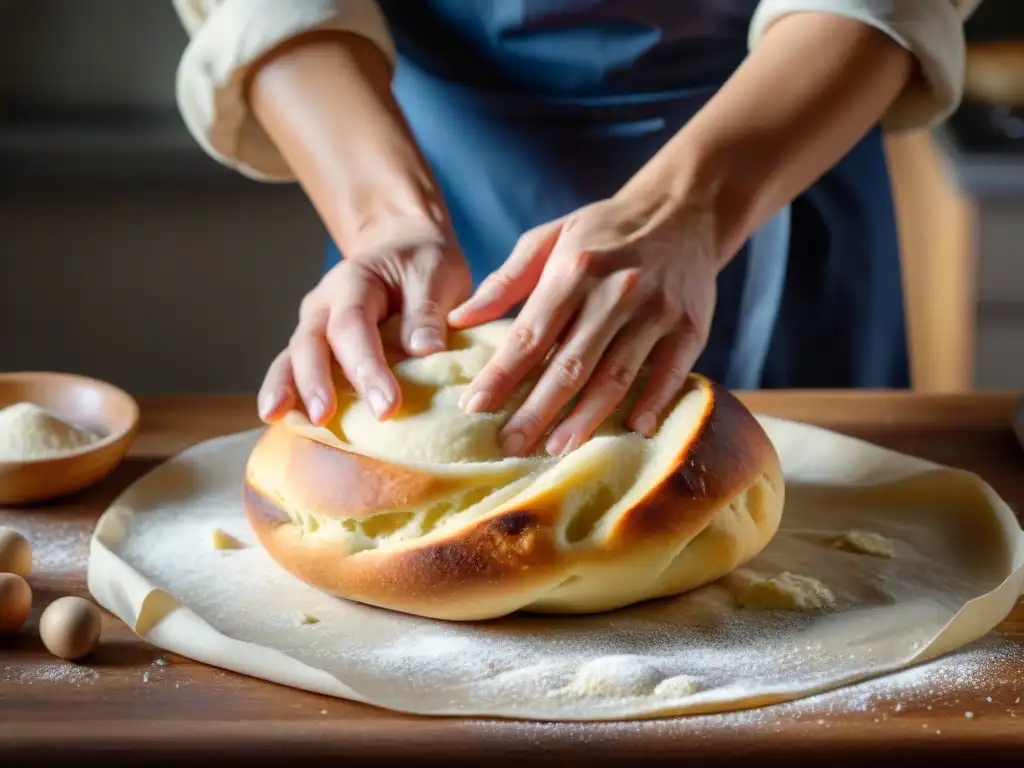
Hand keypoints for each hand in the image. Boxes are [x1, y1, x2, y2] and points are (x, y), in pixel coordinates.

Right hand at [259, 240, 471, 425]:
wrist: (403, 249)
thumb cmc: (423, 265)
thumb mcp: (436, 275)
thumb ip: (428, 311)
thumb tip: (425, 351)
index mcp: (355, 280)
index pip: (353, 325)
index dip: (367, 367)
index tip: (388, 406)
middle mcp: (325, 303)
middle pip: (312, 341)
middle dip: (316, 381)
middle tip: (325, 417)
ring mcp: (315, 325)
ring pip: (290, 354)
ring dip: (285, 386)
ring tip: (276, 416)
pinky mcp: (315, 346)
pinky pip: (291, 367)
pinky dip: (285, 391)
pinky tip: (278, 419)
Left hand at [448, 192, 720, 456]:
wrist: (683, 210)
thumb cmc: (603, 231)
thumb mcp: (549, 239)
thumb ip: (505, 281)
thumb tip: (458, 320)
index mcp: (574, 269)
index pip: (529, 334)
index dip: (500, 375)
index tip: (473, 408)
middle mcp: (616, 292)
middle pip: (570, 364)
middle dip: (536, 410)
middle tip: (510, 446)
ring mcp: (656, 312)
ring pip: (616, 376)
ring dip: (585, 417)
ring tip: (556, 447)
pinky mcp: (690, 328)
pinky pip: (670, 374)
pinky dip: (651, 404)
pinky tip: (631, 430)